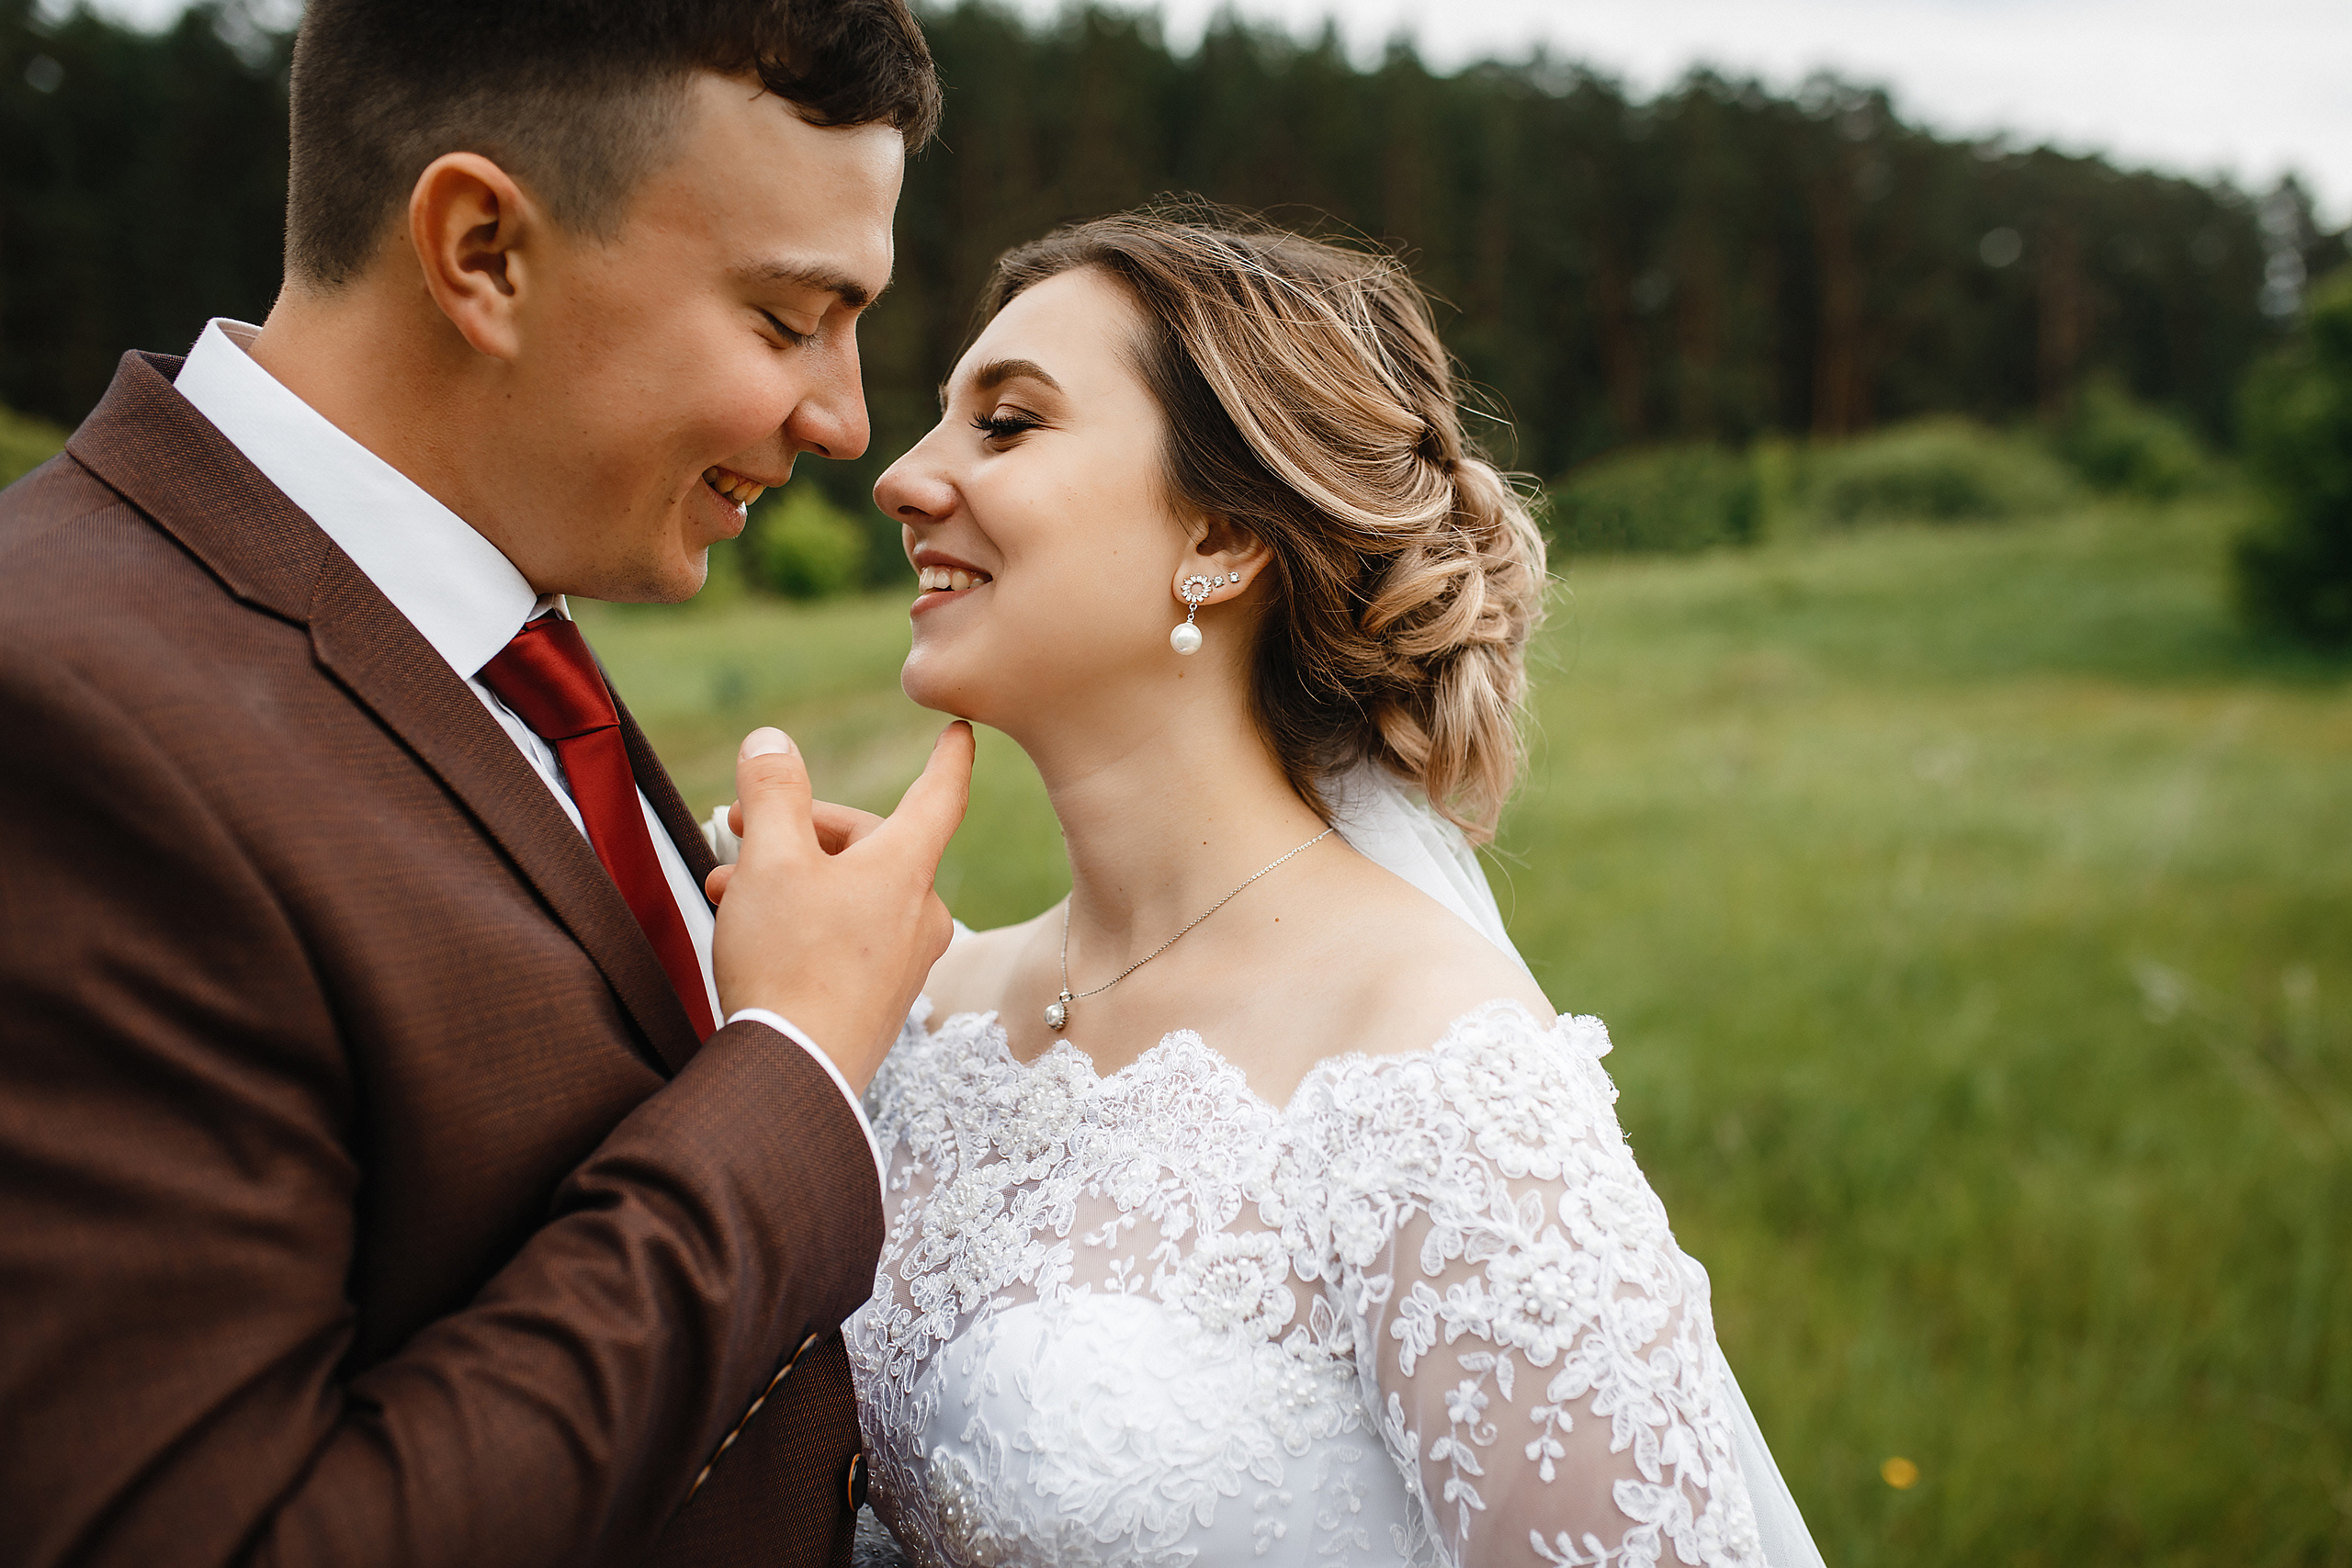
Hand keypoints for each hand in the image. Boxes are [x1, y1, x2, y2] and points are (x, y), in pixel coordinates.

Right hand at [708, 723, 970, 1091]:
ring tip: (727, 890)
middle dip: (797, 832)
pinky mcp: (881, 998)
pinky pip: (846, 936)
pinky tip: (752, 934)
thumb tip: (771, 742)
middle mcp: (919, 911)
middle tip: (735, 833)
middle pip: (868, 844)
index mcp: (906, 867)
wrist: (795, 1075)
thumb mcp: (769, 859)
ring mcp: (905, 960)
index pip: (938, 793)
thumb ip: (772, 792)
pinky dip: (803, 920)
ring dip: (788, 879)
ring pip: (848, 892)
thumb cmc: (786, 961)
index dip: (947, 756)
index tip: (962, 731)